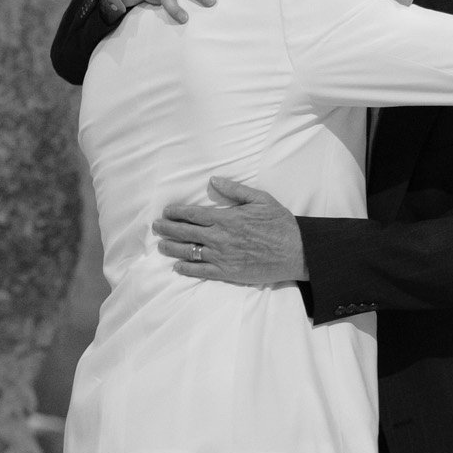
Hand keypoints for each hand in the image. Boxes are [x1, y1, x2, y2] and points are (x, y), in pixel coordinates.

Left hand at [154, 178, 306, 286]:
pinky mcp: (227, 272)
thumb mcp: (261, 199)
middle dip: (167, 229)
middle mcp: (220, 237)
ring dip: (172, 248)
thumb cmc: (280, 224)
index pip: (193, 214)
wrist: (296, 252)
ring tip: (161, 246)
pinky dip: (187, 269)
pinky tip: (177, 266)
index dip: (176, 212)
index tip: (166, 212)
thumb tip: (213, 180)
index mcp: (227, 218)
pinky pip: (201, 271)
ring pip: (189, 252)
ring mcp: (222, 256)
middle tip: (156, 227)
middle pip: (185, 232)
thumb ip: (235, 190)